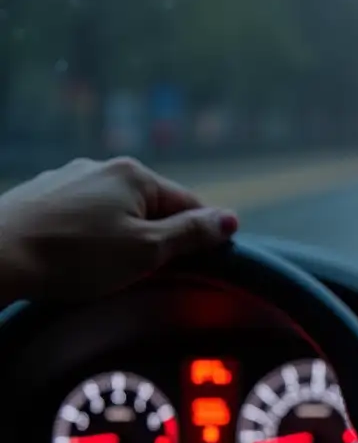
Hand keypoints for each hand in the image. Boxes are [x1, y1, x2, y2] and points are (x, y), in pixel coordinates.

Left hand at [0, 156, 237, 302]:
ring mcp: (68, 179)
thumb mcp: (145, 252)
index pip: (189, 203)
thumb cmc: (72, 257)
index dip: (201, 236)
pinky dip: (88, 238)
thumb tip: (230, 219)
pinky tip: (76, 261)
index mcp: (134, 174)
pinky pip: (83, 217)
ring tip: (106, 272)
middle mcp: (102, 167)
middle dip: (156, 239)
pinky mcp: (42, 197)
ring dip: (121, 239)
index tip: (204, 263)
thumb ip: (190, 235)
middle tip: (148, 275)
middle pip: (151, 207)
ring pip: (114, 212)